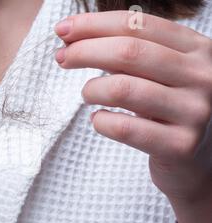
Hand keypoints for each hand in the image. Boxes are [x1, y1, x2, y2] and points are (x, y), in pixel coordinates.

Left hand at [55, 11, 211, 203]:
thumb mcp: (160, 73)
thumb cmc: (167, 109)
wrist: (196, 159)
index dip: (94, 24)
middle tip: (62, 58)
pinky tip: (98, 119)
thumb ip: (128, 52)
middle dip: (84, 51)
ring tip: (87, 94)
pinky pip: (124, 128)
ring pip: (123, 88)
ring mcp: (194, 112)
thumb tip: (71, 36)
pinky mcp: (180, 145)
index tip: (63, 30)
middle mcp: (202, 76)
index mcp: (197, 49)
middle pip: (128, 52)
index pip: (138, 25)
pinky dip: (100, 121)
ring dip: (91, 89)